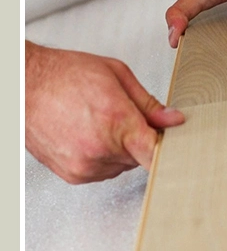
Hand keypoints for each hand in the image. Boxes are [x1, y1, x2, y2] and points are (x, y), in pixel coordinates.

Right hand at [25, 42, 184, 183]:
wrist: (25, 86)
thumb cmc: (64, 75)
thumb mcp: (117, 76)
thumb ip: (149, 104)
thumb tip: (173, 119)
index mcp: (117, 120)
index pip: (157, 153)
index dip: (171, 150)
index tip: (177, 147)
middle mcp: (101, 148)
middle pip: (142, 157)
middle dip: (140, 139)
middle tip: (124, 117)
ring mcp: (85, 166)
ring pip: (124, 165)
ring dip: (121, 149)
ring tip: (99, 121)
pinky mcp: (74, 176)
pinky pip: (104, 171)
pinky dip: (103, 156)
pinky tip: (89, 134)